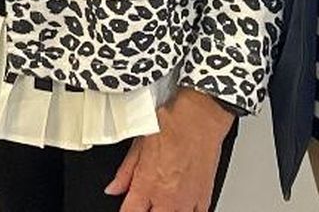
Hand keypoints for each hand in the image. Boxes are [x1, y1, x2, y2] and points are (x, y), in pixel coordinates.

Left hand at [105, 87, 233, 210]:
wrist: (200, 115)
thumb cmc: (172, 122)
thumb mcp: (139, 143)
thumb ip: (125, 171)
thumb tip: (113, 188)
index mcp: (147, 184)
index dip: (126, 210)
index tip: (127, 206)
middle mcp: (168, 197)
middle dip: (146, 211)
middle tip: (145, 202)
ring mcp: (188, 200)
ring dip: (166, 211)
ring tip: (162, 202)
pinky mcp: (205, 197)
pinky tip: (181, 205)